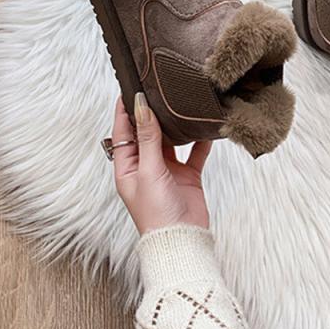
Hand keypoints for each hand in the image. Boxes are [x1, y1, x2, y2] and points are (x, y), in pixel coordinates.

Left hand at [111, 93, 211, 232]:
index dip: (125, 110)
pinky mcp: (187, 176)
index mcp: (127, 168)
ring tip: (181, 105)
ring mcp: (167, 171)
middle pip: (147, 133)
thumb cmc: (155, 214)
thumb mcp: (148, 170)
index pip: (123, 132)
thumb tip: (142, 108)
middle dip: (152, 113)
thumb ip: (147, 138)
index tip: (130, 88)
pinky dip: (200, 142)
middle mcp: (145, 167)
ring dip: (176, 126)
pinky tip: (206, 129)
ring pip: (171, 141)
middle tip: (158, 90)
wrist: (181, 240)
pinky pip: (194, 153)